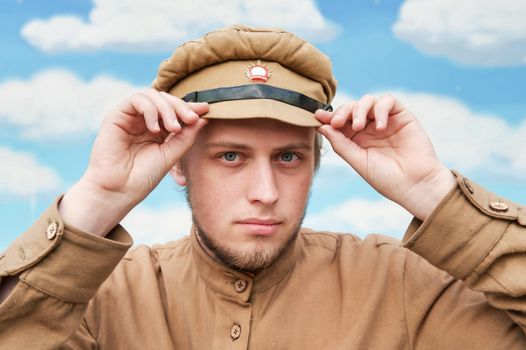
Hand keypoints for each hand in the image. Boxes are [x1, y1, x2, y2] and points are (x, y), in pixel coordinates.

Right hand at [60, 89, 208, 235]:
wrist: (119, 190)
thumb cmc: (143, 177)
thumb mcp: (171, 154)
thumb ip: (187, 136)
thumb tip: (203, 117)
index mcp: (158, 130)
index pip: (175, 110)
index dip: (190, 107)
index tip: (206, 109)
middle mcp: (144, 121)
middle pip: (165, 99)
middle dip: (181, 106)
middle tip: (191, 119)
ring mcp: (131, 117)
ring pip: (152, 95)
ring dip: (167, 108)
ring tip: (174, 128)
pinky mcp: (117, 116)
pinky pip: (136, 100)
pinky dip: (150, 110)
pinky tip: (154, 129)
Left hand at [315, 94, 455, 220]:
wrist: (415, 184)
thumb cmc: (386, 178)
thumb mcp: (358, 161)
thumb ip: (340, 143)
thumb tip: (321, 126)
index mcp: (357, 140)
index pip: (340, 122)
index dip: (329, 117)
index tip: (317, 116)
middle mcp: (370, 128)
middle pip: (352, 108)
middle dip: (342, 112)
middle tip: (338, 122)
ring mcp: (386, 121)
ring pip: (368, 101)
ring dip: (359, 109)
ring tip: (359, 126)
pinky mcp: (402, 116)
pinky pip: (388, 101)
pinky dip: (380, 109)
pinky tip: (380, 127)